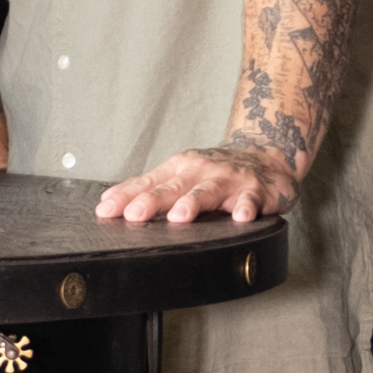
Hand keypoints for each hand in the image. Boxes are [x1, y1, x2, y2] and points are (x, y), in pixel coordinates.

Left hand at [94, 139, 294, 224]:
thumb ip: (148, 188)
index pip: (147, 183)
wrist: (265, 154)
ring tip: (179, 216)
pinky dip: (246, 207)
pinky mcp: (255, 190)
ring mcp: (228, 179)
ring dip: (193, 203)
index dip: (126, 197)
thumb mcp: (180, 174)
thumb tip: (108, 201)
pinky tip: (241, 218)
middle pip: (173, 187)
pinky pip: (251, 200)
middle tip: (133, 214)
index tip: (106, 210)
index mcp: (178, 169)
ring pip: (208, 191)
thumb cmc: (215, 171)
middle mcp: (200, 171)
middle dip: (152, 201)